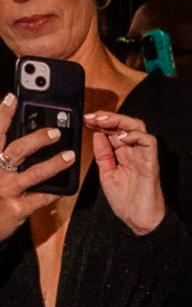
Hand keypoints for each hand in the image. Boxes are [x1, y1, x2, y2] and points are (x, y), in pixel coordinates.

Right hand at [0, 96, 75, 239]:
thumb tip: (9, 139)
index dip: (2, 113)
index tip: (12, 98)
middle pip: (18, 149)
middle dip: (37, 138)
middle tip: (55, 131)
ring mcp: (7, 190)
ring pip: (34, 173)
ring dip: (54, 163)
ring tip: (70, 155)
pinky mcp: (17, 208)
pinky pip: (41, 198)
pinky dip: (55, 192)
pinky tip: (67, 188)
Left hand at [87, 111, 163, 233]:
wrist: (139, 222)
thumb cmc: (126, 203)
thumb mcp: (106, 175)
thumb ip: (102, 155)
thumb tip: (97, 135)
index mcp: (122, 154)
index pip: (112, 129)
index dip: (99, 122)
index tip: (86, 120)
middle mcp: (133, 152)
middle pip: (125, 123)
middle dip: (107, 117)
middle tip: (92, 117)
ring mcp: (143, 156)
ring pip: (137, 126)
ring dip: (120, 121)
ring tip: (104, 123)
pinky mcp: (151, 162)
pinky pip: (148, 141)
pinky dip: (134, 135)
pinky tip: (121, 138)